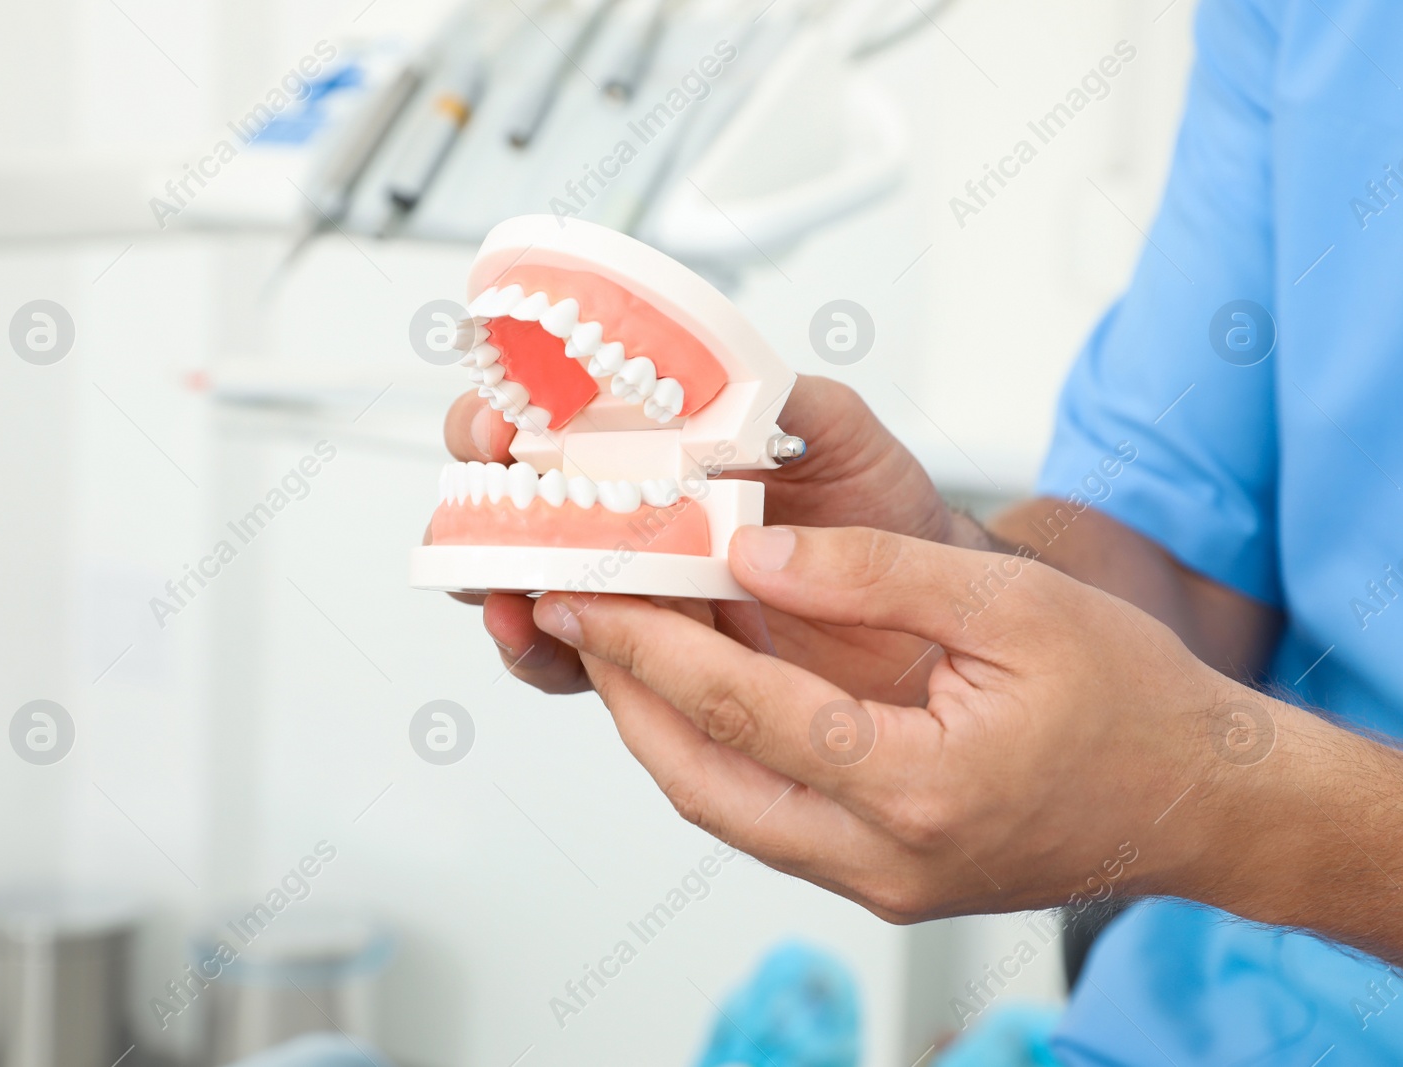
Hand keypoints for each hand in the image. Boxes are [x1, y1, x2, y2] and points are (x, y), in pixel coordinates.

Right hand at [438, 375, 989, 696]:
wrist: (923, 605)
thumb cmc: (879, 512)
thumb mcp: (837, 433)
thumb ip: (780, 400)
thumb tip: (724, 387)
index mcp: (656, 447)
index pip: (552, 416)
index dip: (511, 410)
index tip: (504, 416)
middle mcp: (629, 516)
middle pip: (512, 500)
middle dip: (479, 498)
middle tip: (483, 498)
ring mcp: (633, 589)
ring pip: (527, 583)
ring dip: (493, 580)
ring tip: (501, 586)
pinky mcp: (649, 657)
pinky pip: (576, 656)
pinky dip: (543, 647)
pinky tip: (544, 634)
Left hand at [526, 524, 1260, 921]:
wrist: (1206, 802)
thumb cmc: (1134, 700)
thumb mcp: (1014, 605)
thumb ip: (875, 575)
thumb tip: (751, 551)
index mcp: (918, 787)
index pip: (741, 710)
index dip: (648, 645)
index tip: (580, 593)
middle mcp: (885, 859)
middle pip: (704, 781)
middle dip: (626, 695)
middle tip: (574, 618)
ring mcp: (881, 885)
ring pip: (726, 811)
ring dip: (662, 730)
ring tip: (619, 649)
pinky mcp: (885, 884)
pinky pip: (767, 821)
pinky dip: (718, 756)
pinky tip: (702, 697)